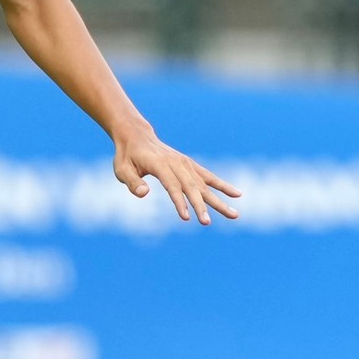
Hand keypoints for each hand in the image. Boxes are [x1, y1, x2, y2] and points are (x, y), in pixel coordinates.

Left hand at [114, 126, 240, 224]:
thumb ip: (133, 182)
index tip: (187, 217)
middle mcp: (176, 163)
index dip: (179, 201)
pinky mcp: (190, 164)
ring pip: (204, 184)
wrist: (137, 136)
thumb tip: (144, 194)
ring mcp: (185, 163)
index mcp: (159, 164)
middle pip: (191, 187)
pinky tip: (237, 194)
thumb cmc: (127, 156)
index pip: (172, 185)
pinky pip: (208, 176)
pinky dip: (222, 185)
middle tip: (207, 222)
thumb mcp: (122, 169)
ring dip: (218, 200)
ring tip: (234, 215)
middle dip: (200, 205)